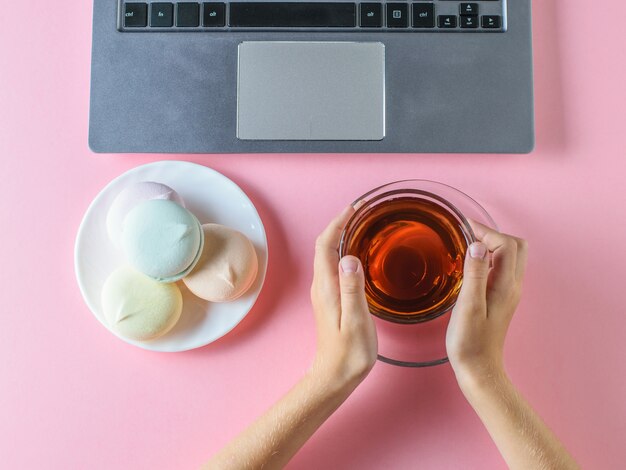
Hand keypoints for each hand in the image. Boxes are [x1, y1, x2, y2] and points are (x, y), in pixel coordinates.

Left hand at [309, 206, 377, 391]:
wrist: (335, 375)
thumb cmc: (349, 352)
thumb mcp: (356, 321)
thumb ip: (352, 288)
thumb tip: (349, 258)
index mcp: (326, 287)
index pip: (325, 245)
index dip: (338, 223)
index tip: (354, 208)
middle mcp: (321, 286)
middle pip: (324, 245)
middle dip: (339, 224)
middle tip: (360, 211)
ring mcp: (323, 292)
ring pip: (327, 255)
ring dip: (340, 236)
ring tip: (360, 224)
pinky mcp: (329, 298)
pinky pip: (333, 265)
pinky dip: (342, 251)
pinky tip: (357, 253)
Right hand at [446, 221, 527, 389]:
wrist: (479, 369)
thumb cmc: (470, 342)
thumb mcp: (468, 306)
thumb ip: (475, 274)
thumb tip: (478, 245)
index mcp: (506, 285)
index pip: (505, 244)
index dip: (485, 232)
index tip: (462, 227)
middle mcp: (512, 286)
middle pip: (515, 246)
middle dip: (492, 234)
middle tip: (466, 234)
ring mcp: (508, 292)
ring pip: (510, 256)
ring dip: (491, 244)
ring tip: (466, 245)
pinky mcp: (500, 298)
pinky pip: (501, 268)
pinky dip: (489, 257)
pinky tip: (470, 264)